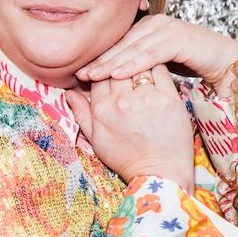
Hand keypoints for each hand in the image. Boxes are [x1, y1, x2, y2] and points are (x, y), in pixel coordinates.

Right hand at [65, 64, 193, 191]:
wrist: (159, 173)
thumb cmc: (127, 159)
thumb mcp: (96, 139)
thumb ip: (81, 113)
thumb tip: (68, 92)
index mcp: (102, 109)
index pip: (100, 74)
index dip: (105, 69)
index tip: (112, 69)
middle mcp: (122, 101)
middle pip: (118, 67)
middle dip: (121, 64)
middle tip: (127, 64)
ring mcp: (146, 99)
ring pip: (139, 65)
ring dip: (139, 63)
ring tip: (142, 64)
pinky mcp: (169, 98)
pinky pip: (161, 70)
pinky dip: (157, 66)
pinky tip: (157, 68)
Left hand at [76, 15, 237, 96]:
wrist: (227, 63)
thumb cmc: (196, 65)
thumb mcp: (162, 65)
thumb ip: (142, 65)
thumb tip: (116, 76)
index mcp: (149, 27)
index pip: (120, 43)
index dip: (101, 58)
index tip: (81, 73)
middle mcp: (156, 23)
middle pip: (123, 44)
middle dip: (101, 60)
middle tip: (80, 75)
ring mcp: (168, 28)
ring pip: (134, 47)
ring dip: (112, 63)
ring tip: (93, 76)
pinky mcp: (179, 38)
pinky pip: (151, 53)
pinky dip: (134, 64)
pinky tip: (118, 74)